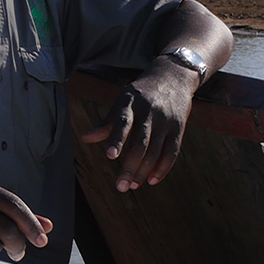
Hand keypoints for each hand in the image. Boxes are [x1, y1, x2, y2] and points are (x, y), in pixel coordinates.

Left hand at [79, 63, 197, 191]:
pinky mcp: (179, 127)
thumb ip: (106, 123)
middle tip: (120, 187)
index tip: (110, 156)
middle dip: (130, 167)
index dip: (117, 139)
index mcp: (130, 103)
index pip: (123, 123)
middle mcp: (149, 112)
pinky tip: (152, 180)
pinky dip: (163, 168)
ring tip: (132, 185)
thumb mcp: (122, 102)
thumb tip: (84, 138)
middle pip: (140, 143)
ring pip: (156, 151)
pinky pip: (172, 152)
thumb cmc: (139, 94)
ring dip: (144, 171)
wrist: (173, 77)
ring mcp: (166, 120)